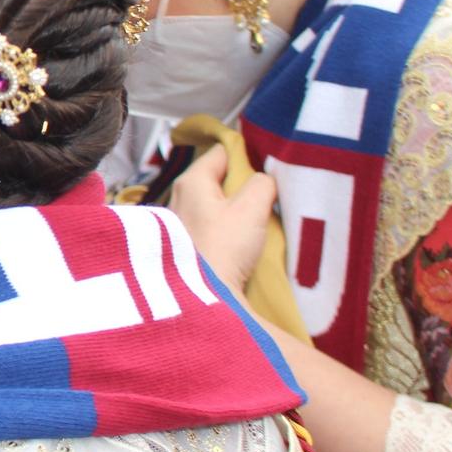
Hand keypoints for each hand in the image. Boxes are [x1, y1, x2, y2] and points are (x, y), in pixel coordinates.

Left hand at [169, 145, 276, 293]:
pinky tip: (247, 242)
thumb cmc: (221, 250)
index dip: (247, 154)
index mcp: (191, 181)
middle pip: (221, 179)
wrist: (201, 299)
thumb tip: (266, 179)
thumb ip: (262, 184)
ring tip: (263, 220)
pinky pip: (214, 227)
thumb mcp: (250, 209)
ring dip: (240, 210)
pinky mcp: (188, 246)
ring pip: (218, 204)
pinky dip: (230, 229)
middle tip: (271, 195)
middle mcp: (180, 198)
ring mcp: (181, 223)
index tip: (269, 164)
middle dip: (246, 185)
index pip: (222, 152)